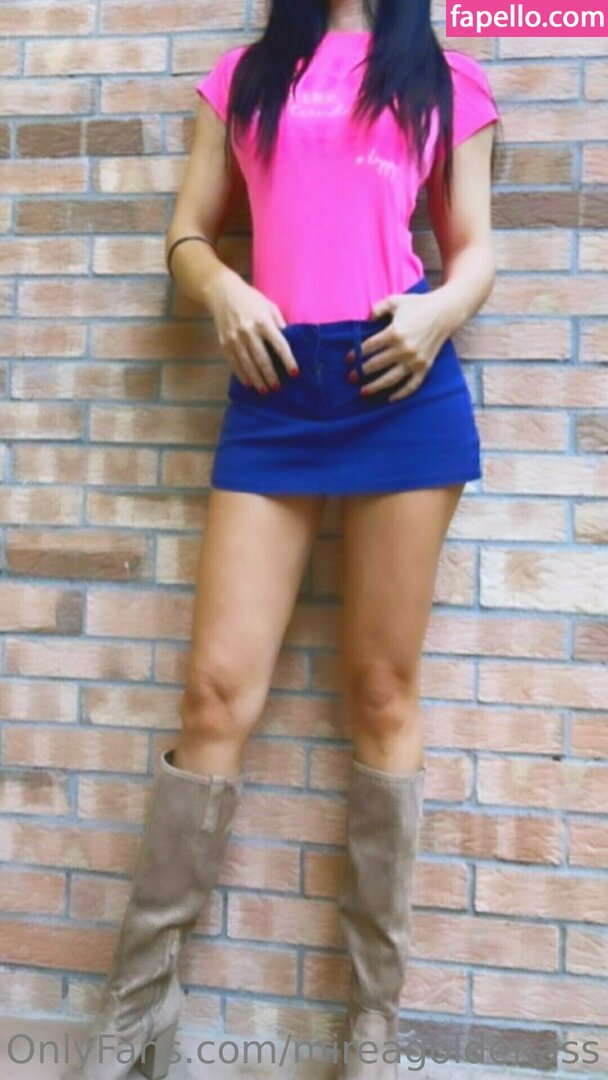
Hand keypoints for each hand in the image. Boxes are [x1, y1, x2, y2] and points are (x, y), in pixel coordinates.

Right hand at [204, 267, 298, 392]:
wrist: (222, 292)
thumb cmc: (251, 299)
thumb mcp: (269, 306)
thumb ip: (280, 324)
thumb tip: (290, 343)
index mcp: (263, 321)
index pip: (280, 345)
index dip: (288, 360)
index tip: (295, 373)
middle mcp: (249, 331)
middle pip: (263, 359)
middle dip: (271, 375)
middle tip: (278, 387)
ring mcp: (235, 338)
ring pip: (248, 364)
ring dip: (257, 379)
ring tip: (265, 391)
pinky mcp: (224, 343)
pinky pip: (234, 363)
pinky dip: (242, 375)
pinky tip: (249, 384)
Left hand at [348, 290, 451, 401]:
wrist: (445, 312)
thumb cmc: (418, 305)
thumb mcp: (395, 301)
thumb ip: (377, 309)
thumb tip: (365, 320)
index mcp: (394, 332)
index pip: (369, 347)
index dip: (356, 354)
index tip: (348, 359)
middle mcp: (404, 349)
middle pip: (377, 364)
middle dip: (361, 372)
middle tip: (351, 377)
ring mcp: (415, 360)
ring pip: (391, 379)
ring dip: (375, 387)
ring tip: (362, 392)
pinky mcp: (425, 367)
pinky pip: (412, 385)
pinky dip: (401, 394)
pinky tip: (389, 399)